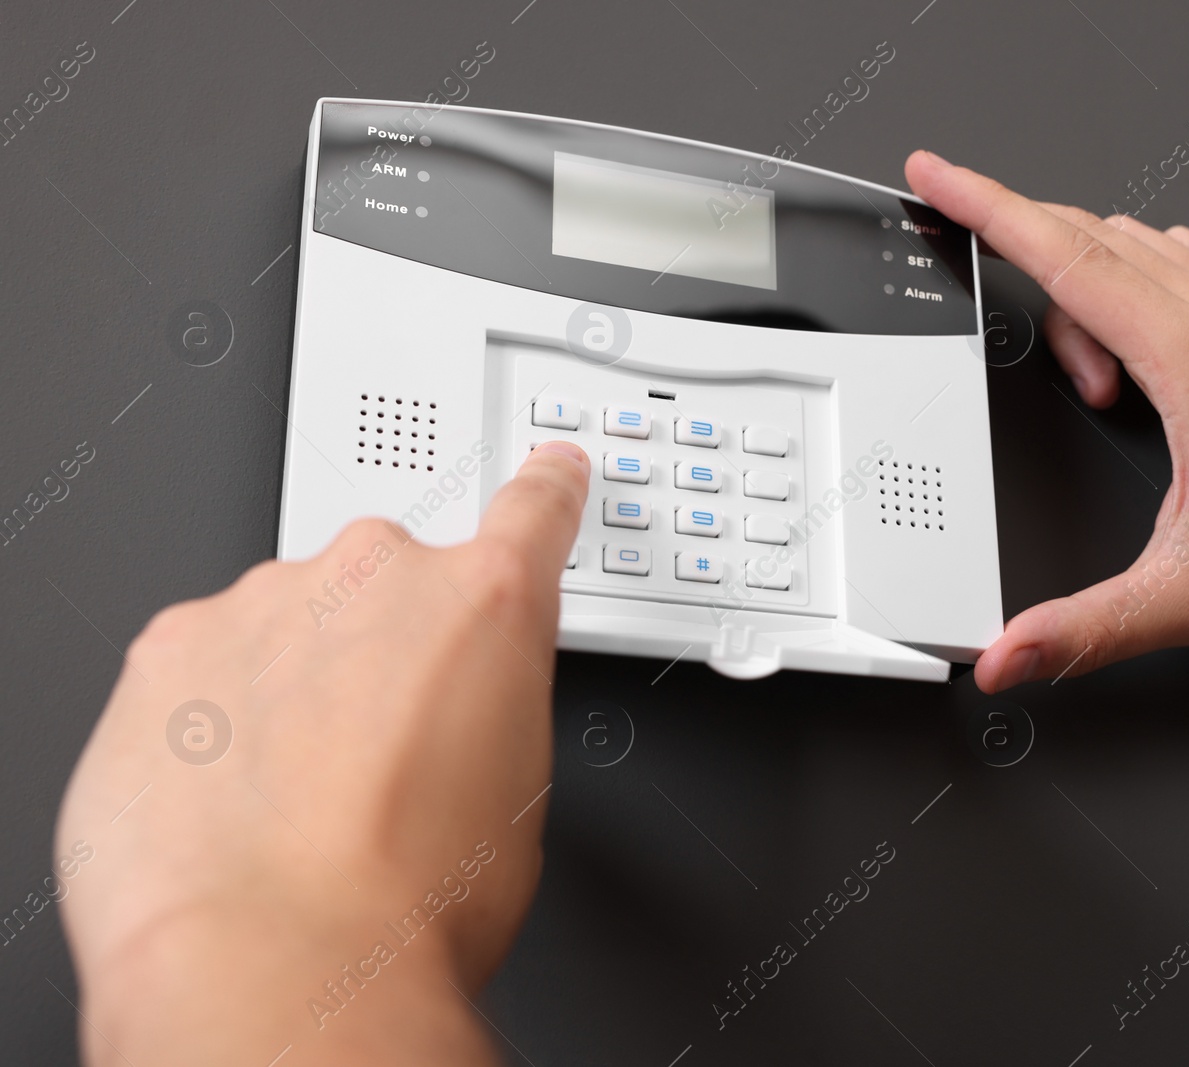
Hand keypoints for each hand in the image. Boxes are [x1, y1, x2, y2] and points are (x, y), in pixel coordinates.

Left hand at [55, 441, 589, 1065]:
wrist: (272, 960)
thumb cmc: (410, 899)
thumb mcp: (517, 794)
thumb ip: (491, 708)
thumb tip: (455, 724)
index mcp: (485, 604)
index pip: (531, 513)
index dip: (545, 493)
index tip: (547, 475)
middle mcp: (375, 577)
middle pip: (390, 586)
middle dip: (389, 650)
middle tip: (385, 754)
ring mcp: (263, 603)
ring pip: (290, 626)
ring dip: (296, 686)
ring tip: (298, 800)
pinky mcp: (169, 648)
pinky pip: (204, 665)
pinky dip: (215, 717)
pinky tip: (229, 799)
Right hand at [904, 151, 1188, 690]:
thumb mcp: (1182, 600)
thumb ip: (1079, 630)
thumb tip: (1007, 655)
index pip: (1068, 257)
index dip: (988, 208)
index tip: (940, 177)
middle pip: (1091, 237)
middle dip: (1021, 249)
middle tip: (989, 291)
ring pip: (1133, 245)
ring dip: (1084, 289)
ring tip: (1094, 386)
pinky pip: (1178, 260)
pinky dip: (1132, 281)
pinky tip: (1134, 355)